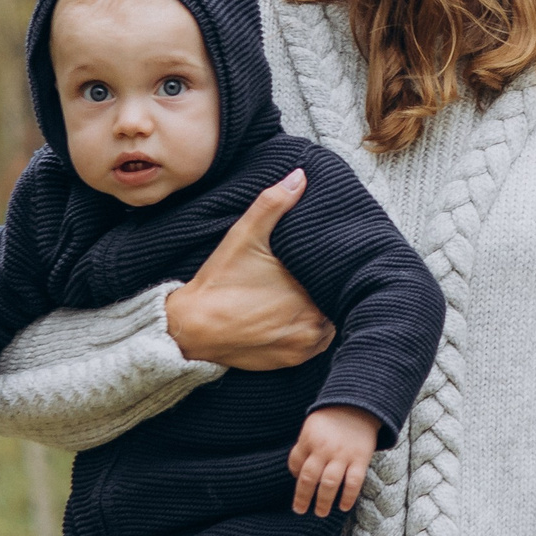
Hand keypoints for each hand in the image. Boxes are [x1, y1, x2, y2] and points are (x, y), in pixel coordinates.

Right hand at [165, 169, 336, 370]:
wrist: (193, 328)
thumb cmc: (220, 281)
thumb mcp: (244, 236)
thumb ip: (273, 204)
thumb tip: (300, 176)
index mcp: (310, 288)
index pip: (343, 276)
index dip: (341, 266)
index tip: (337, 257)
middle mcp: (315, 321)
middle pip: (339, 299)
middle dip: (335, 286)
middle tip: (326, 272)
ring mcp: (306, 344)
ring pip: (332, 322)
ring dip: (327, 309)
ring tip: (315, 292)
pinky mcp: (295, 359)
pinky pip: (318, 345)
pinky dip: (314, 330)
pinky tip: (302, 315)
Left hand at [288, 405, 378, 515]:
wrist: (359, 406)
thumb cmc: (331, 421)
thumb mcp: (311, 428)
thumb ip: (303, 448)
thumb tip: (297, 474)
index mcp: (309, 439)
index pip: (296, 464)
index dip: (294, 477)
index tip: (298, 485)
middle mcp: (324, 449)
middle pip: (309, 478)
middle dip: (303, 497)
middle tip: (300, 510)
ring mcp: (343, 455)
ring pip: (330, 483)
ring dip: (323, 501)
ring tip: (320, 512)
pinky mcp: (361, 459)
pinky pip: (354, 482)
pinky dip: (348, 497)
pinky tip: (343, 507)